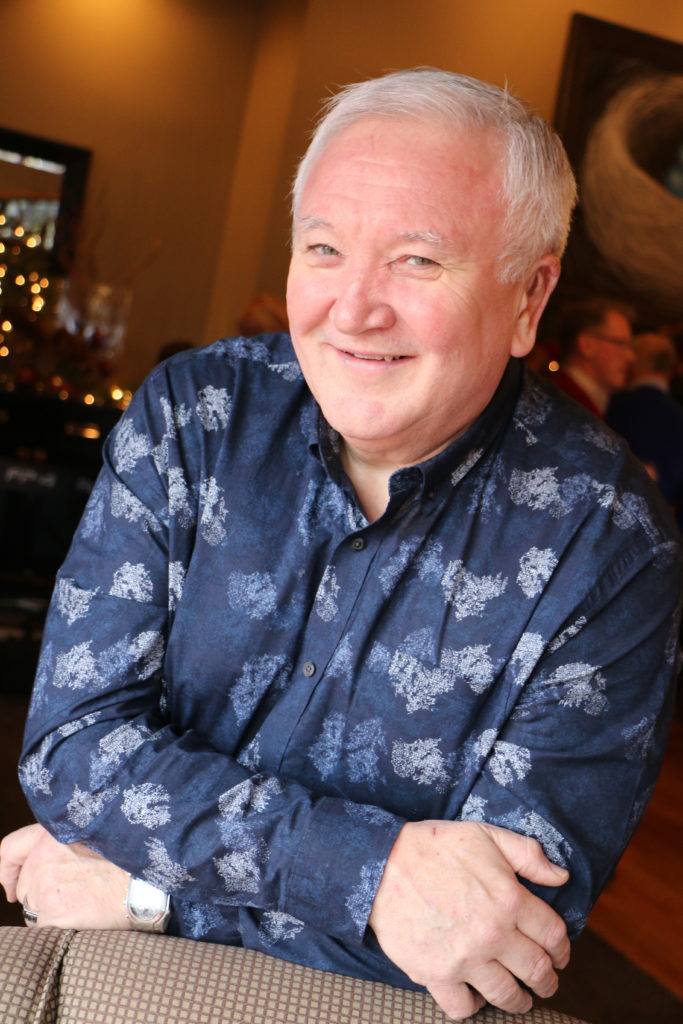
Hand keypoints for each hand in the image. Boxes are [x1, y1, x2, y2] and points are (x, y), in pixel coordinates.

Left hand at [0, 823, 131, 929]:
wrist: (145, 884)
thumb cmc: (127, 862)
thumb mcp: (93, 837)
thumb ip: (63, 845)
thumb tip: (42, 868)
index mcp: (54, 832)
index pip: (10, 848)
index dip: (8, 869)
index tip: (11, 885)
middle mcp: (43, 855)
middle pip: (24, 886)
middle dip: (41, 895)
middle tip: (72, 896)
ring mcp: (44, 883)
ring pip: (33, 908)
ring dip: (51, 912)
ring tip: (82, 903)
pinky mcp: (49, 909)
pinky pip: (42, 927)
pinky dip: (58, 927)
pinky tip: (81, 917)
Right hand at [368, 820, 569, 1020]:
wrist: (382, 863)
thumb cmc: (435, 846)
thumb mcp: (485, 835)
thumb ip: (527, 854)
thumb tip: (562, 876)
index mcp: (509, 899)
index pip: (553, 935)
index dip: (562, 949)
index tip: (559, 954)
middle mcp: (492, 933)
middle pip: (537, 970)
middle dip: (548, 980)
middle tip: (547, 983)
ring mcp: (464, 958)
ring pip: (507, 995)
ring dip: (520, 1001)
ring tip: (520, 999)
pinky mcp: (436, 974)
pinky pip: (463, 1007)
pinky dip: (473, 1007)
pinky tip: (475, 996)